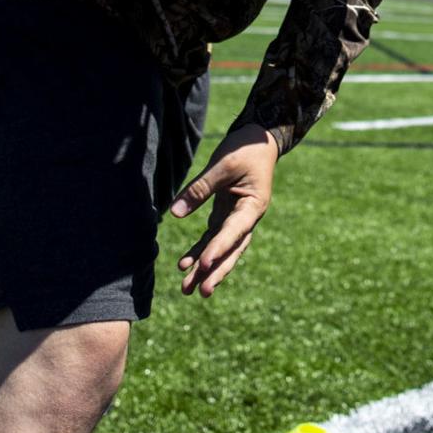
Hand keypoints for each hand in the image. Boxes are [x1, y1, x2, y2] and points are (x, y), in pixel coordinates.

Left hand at [169, 123, 278, 298]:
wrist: (258, 140)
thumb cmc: (245, 149)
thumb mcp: (223, 165)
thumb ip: (200, 189)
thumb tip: (174, 213)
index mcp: (254, 206)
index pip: (234, 232)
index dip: (219, 248)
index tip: (204, 265)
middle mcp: (248, 218)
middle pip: (232, 250)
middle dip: (216, 272)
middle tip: (201, 292)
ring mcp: (237, 219)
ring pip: (222, 250)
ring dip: (206, 269)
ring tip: (186, 289)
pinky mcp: (227, 215)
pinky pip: (213, 238)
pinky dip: (200, 252)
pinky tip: (184, 265)